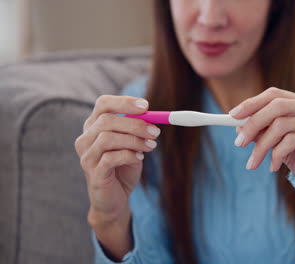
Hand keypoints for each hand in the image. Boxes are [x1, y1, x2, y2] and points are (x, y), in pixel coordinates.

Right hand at [74, 95, 160, 225]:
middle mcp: (86, 139)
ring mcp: (87, 156)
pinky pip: (110, 158)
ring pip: (108, 138)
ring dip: (134, 140)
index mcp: (94, 127)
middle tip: (155, 131)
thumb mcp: (133, 144)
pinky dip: (129, 155)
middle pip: (107, 120)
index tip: (146, 106)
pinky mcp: (93, 173)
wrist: (115, 199)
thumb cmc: (124, 167)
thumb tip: (153, 116)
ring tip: (150, 146)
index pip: (103, 104)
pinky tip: (139, 158)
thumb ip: (138, 130)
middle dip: (135, 124)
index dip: (124, 102)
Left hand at [229, 87, 294, 179]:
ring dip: (261, 146)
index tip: (232, 116)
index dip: (252, 103)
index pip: (274, 95)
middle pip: (276, 106)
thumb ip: (265, 132)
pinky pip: (292, 141)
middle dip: (253, 124)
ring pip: (281, 125)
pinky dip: (277, 155)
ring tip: (253, 163)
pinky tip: (273, 167)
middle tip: (238, 143)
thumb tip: (239, 125)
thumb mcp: (281, 143)